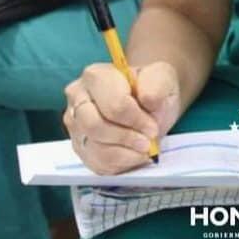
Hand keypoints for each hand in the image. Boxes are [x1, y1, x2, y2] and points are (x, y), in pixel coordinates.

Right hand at [63, 61, 181, 174]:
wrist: (150, 101)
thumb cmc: (152, 87)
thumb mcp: (162, 77)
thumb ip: (156, 85)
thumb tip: (147, 99)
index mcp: (96, 76)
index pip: (112, 104)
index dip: (135, 119)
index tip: (152, 127)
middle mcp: (78, 99)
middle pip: (95, 126)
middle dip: (126, 137)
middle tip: (149, 141)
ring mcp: (76, 125)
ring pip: (95, 147)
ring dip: (125, 152)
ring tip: (145, 148)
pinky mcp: (80, 147)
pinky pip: (96, 163)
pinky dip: (120, 163)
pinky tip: (135, 155)